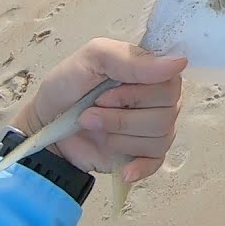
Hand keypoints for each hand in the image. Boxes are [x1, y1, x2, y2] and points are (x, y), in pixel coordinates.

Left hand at [11, 38, 186, 181]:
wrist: (45, 125)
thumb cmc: (67, 86)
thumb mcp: (93, 57)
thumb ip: (132, 58)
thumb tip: (179, 63)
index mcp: (151, 72)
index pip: (172, 83)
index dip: (140, 92)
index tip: (106, 94)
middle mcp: (158, 100)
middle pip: (168, 113)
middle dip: (123, 116)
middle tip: (94, 110)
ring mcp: (152, 129)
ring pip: (160, 137)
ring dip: (119, 135)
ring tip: (94, 127)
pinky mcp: (144, 155)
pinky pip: (157, 162)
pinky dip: (140, 166)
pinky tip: (123, 168)